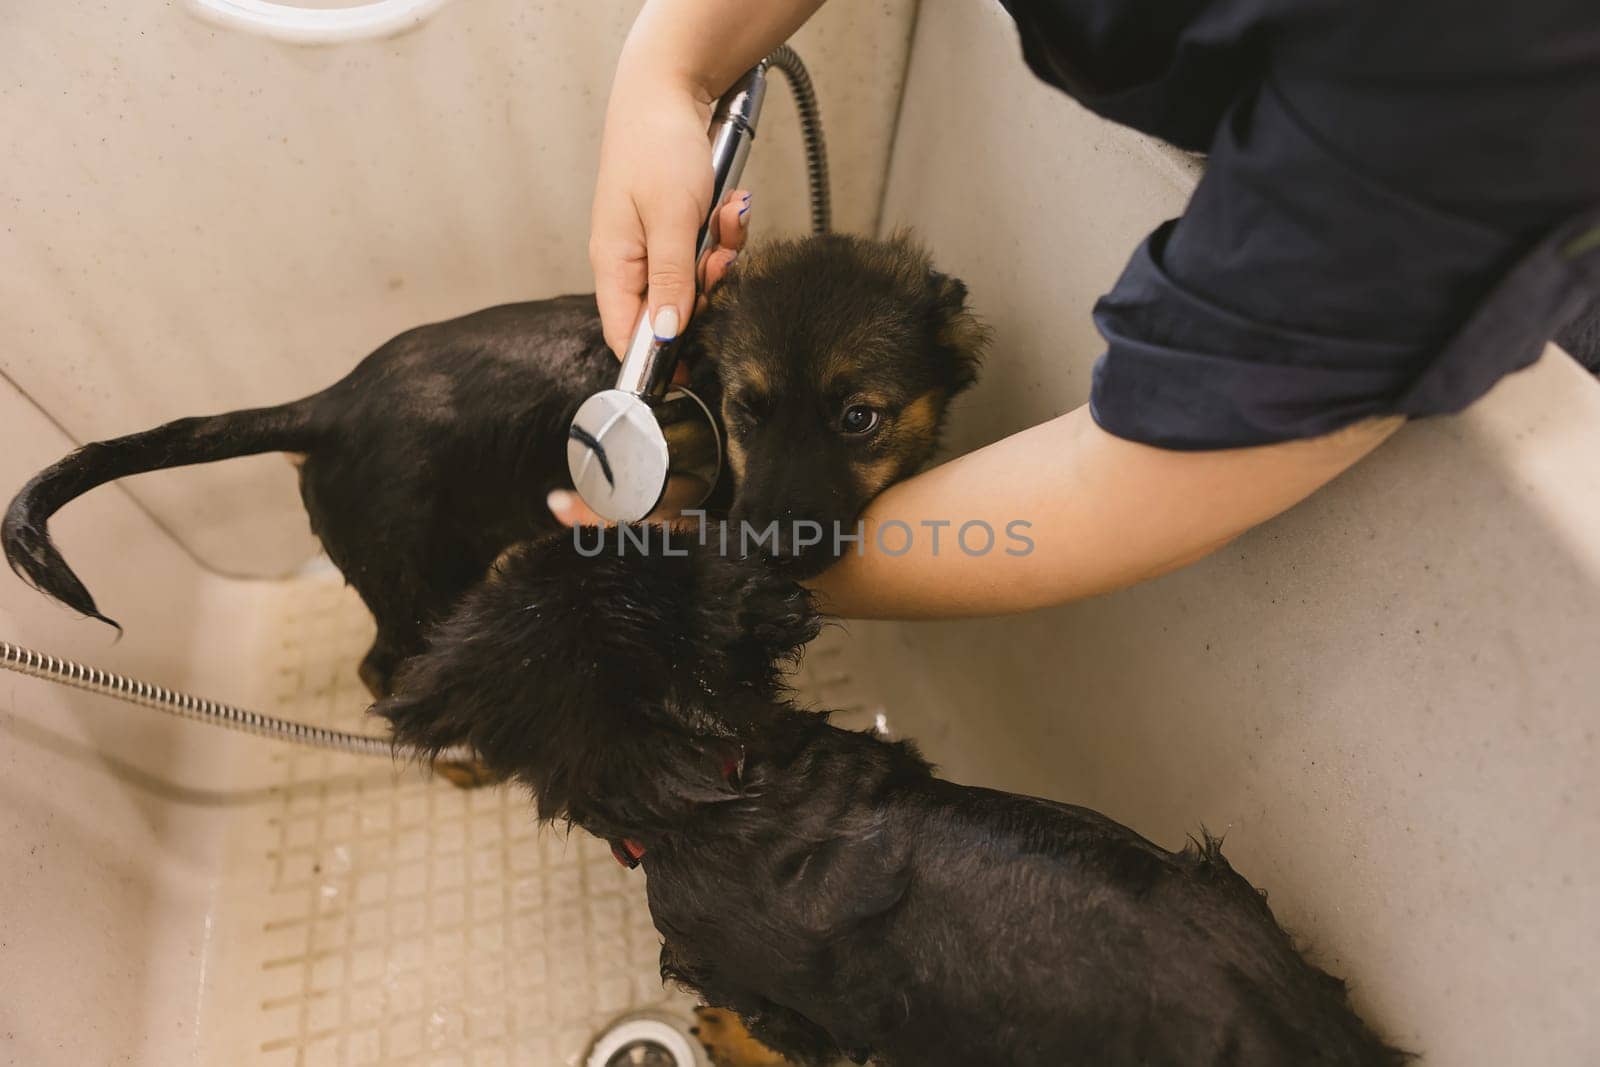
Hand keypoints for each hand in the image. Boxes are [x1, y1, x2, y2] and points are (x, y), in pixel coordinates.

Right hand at [589, 59, 753, 358]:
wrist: (669, 86)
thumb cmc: (657, 145)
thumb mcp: (670, 218)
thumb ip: (670, 280)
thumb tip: (664, 337)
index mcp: (614, 263)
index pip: (626, 335)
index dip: (656, 359)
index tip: (692, 372)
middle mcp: (632, 260)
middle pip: (672, 311)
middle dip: (707, 291)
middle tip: (721, 260)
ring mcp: (656, 244)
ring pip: (698, 281)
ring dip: (722, 256)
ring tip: (728, 215)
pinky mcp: (679, 227)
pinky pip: (708, 251)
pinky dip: (726, 233)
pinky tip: (731, 204)